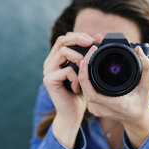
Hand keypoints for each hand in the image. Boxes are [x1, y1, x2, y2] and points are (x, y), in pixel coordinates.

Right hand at [42, 32, 94, 148]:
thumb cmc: (81, 92)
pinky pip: (66, 70)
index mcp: (57, 58)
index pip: (65, 38)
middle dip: (79, 39)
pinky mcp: (49, 80)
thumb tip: (100, 36)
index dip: (79, 35)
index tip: (95, 39)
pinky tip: (77, 87)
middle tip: (92, 43)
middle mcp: (50, 62)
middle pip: (62, 40)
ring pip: (63, 52)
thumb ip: (89, 54)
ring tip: (85, 69)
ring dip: (79, 58)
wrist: (73, 113)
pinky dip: (76, 77)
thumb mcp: (87, 69)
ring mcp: (47, 70)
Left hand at [78, 45, 148, 148]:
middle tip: (91, 51)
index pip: (92, 94)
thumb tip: (138, 49)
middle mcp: (102, 109)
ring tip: (91, 56)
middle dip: (84, 67)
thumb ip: (145, 68)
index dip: (85, 78)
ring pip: (83, 89)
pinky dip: (86, 78)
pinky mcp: (93, 107)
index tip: (85, 61)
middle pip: (84, 88)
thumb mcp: (147, 86)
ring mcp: (96, 109)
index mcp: (115, 105)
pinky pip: (85, 91)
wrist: (136, 118)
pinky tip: (90, 67)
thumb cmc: (142, 103)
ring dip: (84, 72)